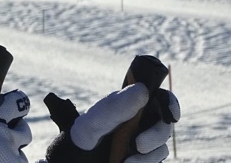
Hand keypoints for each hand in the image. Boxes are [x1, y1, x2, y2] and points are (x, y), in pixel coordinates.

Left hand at [44, 83, 179, 162]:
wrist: (75, 161)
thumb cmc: (81, 138)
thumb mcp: (93, 122)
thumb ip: (114, 107)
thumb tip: (143, 90)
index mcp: (128, 105)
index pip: (158, 97)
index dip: (169, 103)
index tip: (170, 114)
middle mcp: (138, 123)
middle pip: (165, 123)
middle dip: (157, 134)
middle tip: (138, 144)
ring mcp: (142, 143)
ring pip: (162, 146)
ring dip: (148, 155)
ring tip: (126, 161)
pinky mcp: (143, 159)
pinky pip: (155, 161)